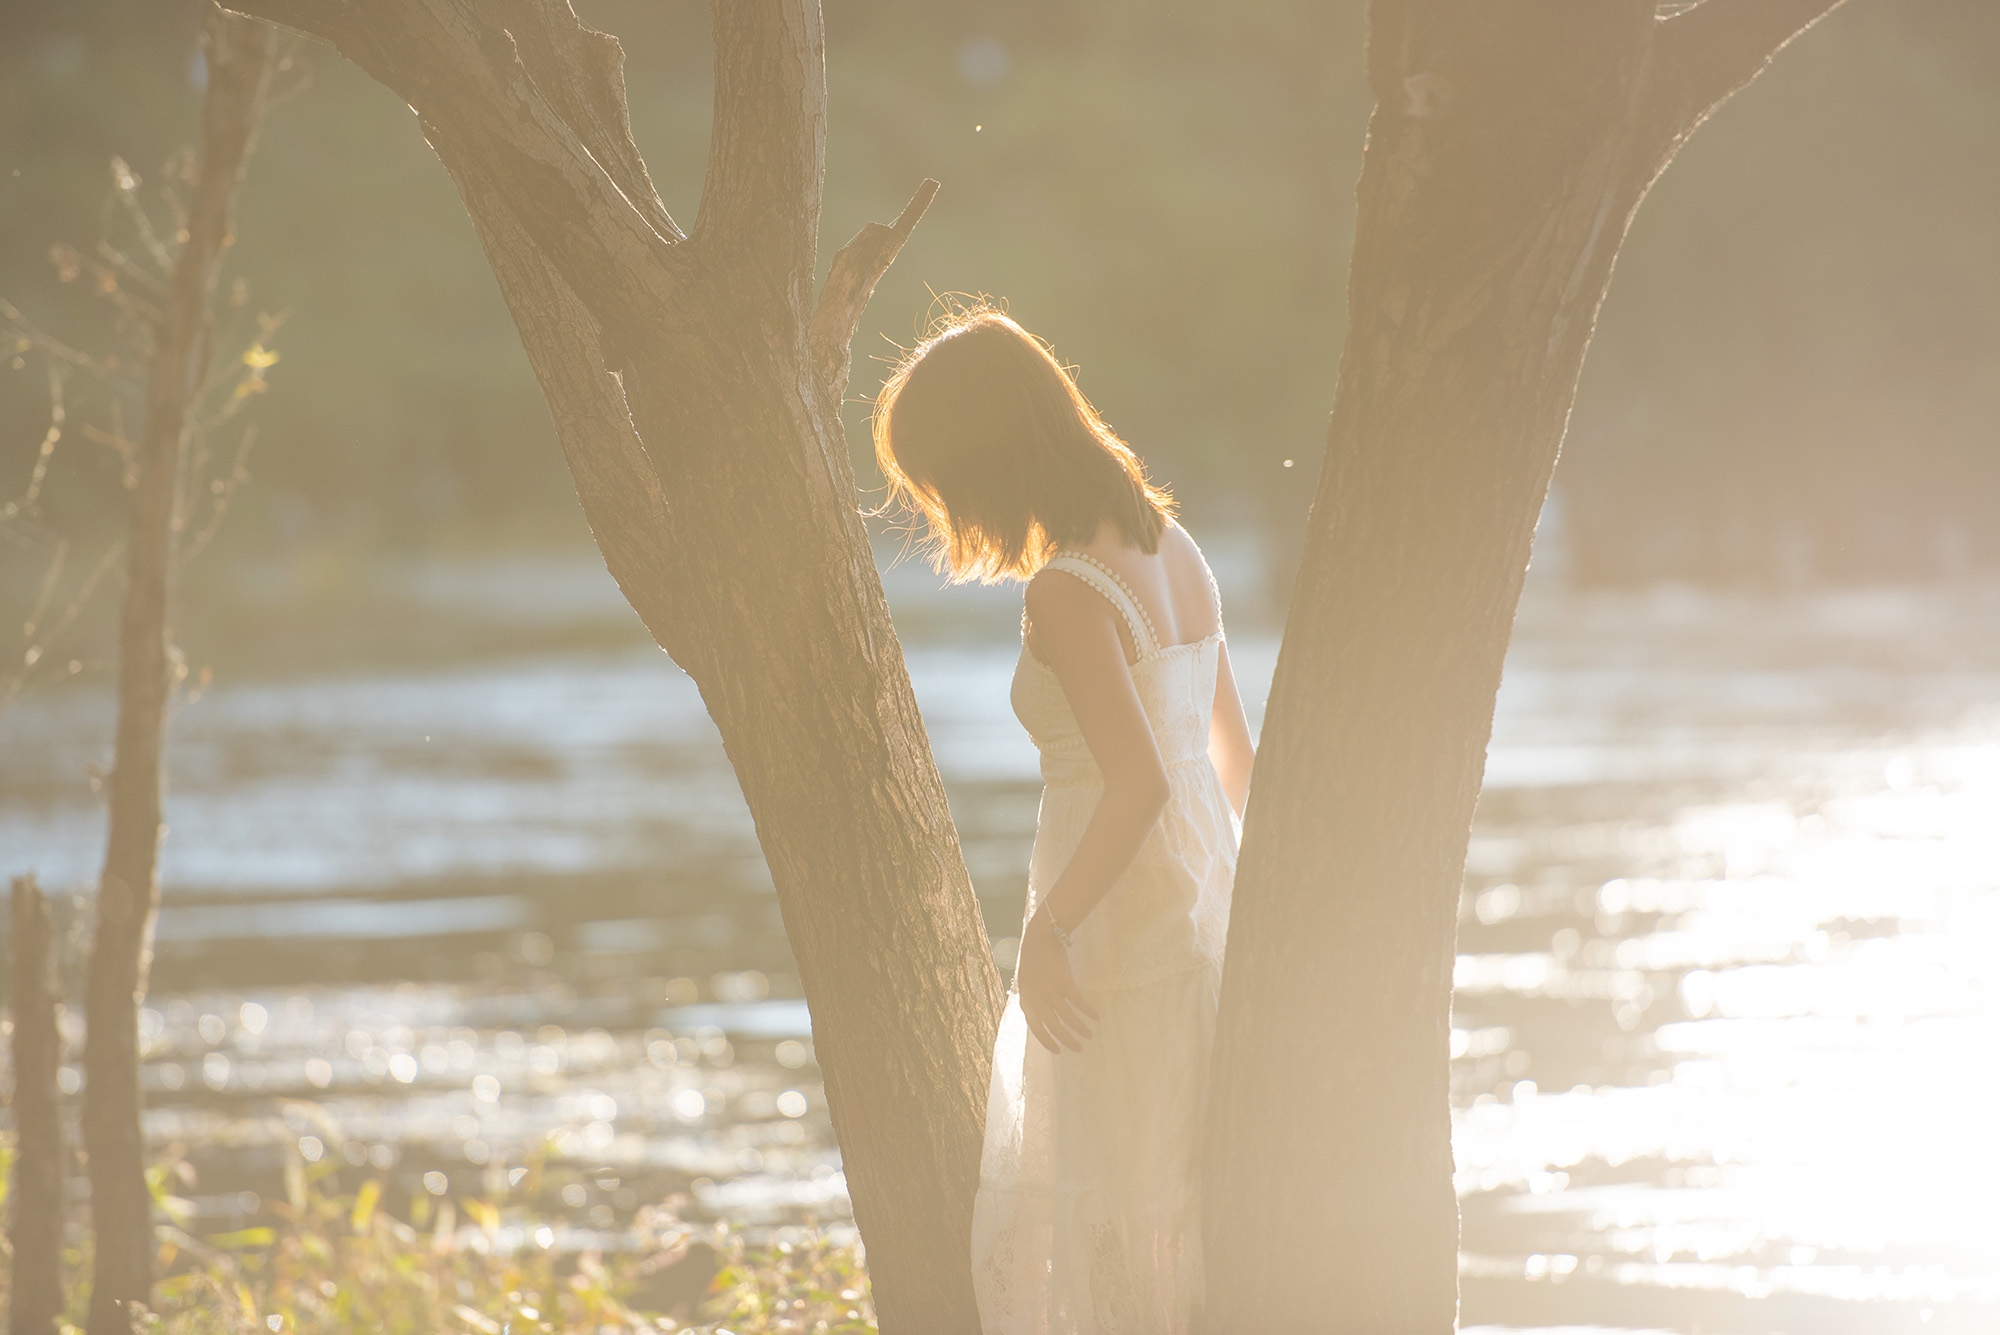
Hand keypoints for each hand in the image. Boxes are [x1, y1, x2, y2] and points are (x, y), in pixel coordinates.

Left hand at [1017, 909, 1099, 1053]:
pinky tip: (1096, 1016)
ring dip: (1080, 1028)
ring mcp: (1051, 990)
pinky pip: (1078, 1002)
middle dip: (1067, 1040)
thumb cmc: (1034, 962)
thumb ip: (1032, 1001)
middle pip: (1053, 1026)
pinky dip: (1087, 1011)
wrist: (1039, 939)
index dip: (1047, 1041)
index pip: (1035, 1028)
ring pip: (1067, 1017)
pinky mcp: (1064, 982)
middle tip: (1079, 1048)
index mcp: (1027, 1000)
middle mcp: (1038, 999)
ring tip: (1089, 1035)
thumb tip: (1041, 1019)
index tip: (1058, 1051)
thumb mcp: (1026, 984)